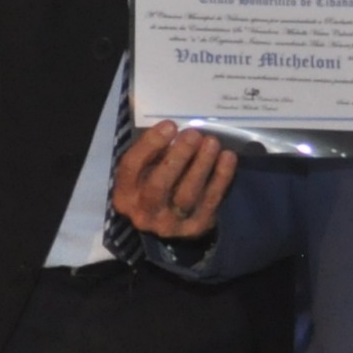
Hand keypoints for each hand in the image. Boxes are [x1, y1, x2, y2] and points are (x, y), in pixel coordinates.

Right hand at [107, 120, 234, 240]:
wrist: (169, 223)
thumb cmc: (153, 185)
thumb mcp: (144, 171)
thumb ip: (153, 154)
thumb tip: (176, 130)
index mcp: (125, 193)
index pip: (131, 167)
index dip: (150, 144)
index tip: (170, 125)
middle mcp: (144, 212)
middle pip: (158, 185)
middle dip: (177, 157)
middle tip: (193, 134)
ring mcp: (170, 223)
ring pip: (186, 194)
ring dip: (201, 165)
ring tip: (211, 142)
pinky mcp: (196, 227)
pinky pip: (210, 200)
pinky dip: (221, 177)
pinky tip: (227, 157)